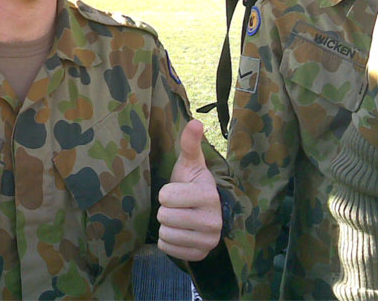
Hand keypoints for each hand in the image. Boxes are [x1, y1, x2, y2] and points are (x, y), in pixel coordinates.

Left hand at [157, 119, 221, 261]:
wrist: (208, 213)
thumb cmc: (193, 184)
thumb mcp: (190, 164)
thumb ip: (190, 144)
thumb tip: (194, 122)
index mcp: (208, 195)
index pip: (166, 196)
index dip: (166, 193)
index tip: (178, 191)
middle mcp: (213, 221)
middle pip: (164, 216)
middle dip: (166, 210)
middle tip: (178, 206)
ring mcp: (208, 241)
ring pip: (165, 234)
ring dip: (167, 226)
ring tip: (179, 218)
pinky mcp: (200, 255)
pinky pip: (167, 249)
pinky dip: (168, 241)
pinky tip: (180, 232)